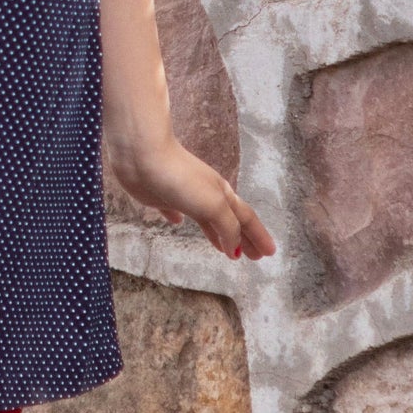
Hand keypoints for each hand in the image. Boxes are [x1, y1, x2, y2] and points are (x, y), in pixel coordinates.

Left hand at [106, 134, 276, 260]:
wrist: (143, 155)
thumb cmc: (181, 178)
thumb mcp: (213, 205)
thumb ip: (227, 227)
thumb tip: (235, 249)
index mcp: (222, 194)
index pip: (246, 219)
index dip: (259, 236)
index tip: (269, 253)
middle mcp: (206, 194)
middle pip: (230, 220)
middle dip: (244, 238)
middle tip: (255, 257)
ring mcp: (182, 195)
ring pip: (206, 219)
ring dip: (218, 234)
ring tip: (225, 249)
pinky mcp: (159, 196)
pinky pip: (172, 211)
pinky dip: (178, 219)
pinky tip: (177, 223)